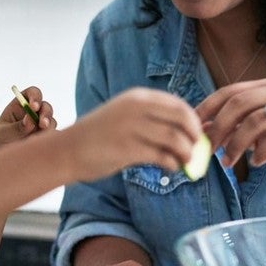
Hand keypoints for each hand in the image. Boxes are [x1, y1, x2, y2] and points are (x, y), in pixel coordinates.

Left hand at [0, 85, 53, 155]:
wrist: (0, 161)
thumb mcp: (4, 134)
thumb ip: (18, 127)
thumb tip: (31, 119)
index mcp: (20, 105)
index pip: (32, 93)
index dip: (35, 97)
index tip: (33, 107)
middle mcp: (33, 113)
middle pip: (45, 106)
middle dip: (46, 113)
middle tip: (42, 124)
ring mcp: (40, 125)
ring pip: (51, 121)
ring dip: (48, 127)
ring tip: (39, 137)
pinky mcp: (44, 138)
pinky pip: (53, 136)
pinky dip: (49, 139)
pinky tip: (40, 145)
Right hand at [65, 88, 201, 181]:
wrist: (68, 150)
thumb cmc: (99, 135)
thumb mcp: (124, 115)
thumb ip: (150, 117)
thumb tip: (185, 129)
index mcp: (138, 97)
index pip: (178, 104)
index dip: (193, 121)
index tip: (197, 135)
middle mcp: (136, 108)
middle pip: (182, 118)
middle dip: (194, 136)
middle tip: (196, 149)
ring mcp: (131, 128)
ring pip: (175, 139)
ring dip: (186, 153)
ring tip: (185, 162)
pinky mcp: (126, 149)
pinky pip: (161, 156)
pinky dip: (172, 163)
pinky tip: (171, 168)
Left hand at [198, 79, 265, 173]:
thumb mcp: (259, 133)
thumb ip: (235, 128)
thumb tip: (202, 131)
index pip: (231, 91)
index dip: (209, 108)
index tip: (193, 126)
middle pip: (239, 104)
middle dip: (219, 127)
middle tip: (208, 148)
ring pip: (255, 122)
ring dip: (236, 145)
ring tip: (228, 162)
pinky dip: (260, 153)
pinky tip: (255, 163)